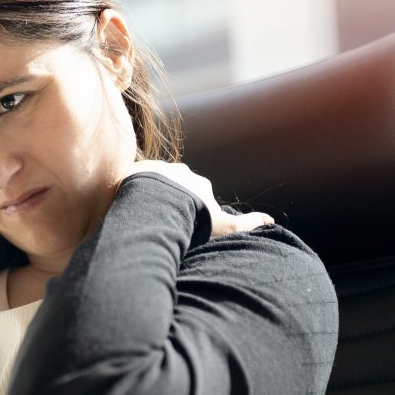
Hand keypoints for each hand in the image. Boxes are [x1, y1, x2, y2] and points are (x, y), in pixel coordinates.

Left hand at [123, 160, 273, 236]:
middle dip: (168, 201)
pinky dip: (128, 192)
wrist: (159, 207)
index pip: (197, 194)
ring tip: (140, 216)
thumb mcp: (224, 226)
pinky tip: (123, 207)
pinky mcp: (131, 171)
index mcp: (199, 183)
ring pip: (150, 183)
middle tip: (158, 221)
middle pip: (174, 187)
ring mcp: (154, 169)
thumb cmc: (193, 219)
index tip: (182, 224)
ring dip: (146, 196)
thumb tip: (270, 220)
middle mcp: (178, 171)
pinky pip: (129, 181)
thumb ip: (246, 224)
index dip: (191, 210)